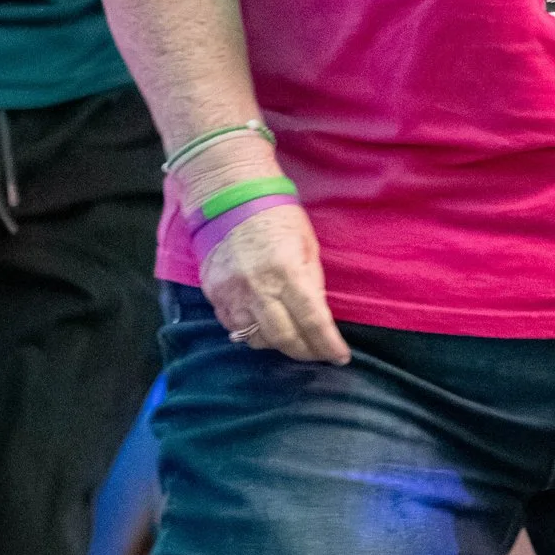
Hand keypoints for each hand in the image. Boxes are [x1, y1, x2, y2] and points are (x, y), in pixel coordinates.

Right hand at [198, 196, 349, 364]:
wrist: (230, 198)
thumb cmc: (277, 217)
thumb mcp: (307, 246)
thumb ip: (312, 284)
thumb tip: (318, 318)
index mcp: (287, 271)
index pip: (312, 321)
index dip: (328, 345)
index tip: (340, 356)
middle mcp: (257, 287)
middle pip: (284, 338)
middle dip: (306, 352)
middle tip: (319, 353)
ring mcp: (232, 293)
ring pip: (256, 339)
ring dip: (278, 344)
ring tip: (292, 338)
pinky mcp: (214, 294)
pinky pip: (234, 327)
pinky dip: (252, 332)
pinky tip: (264, 326)